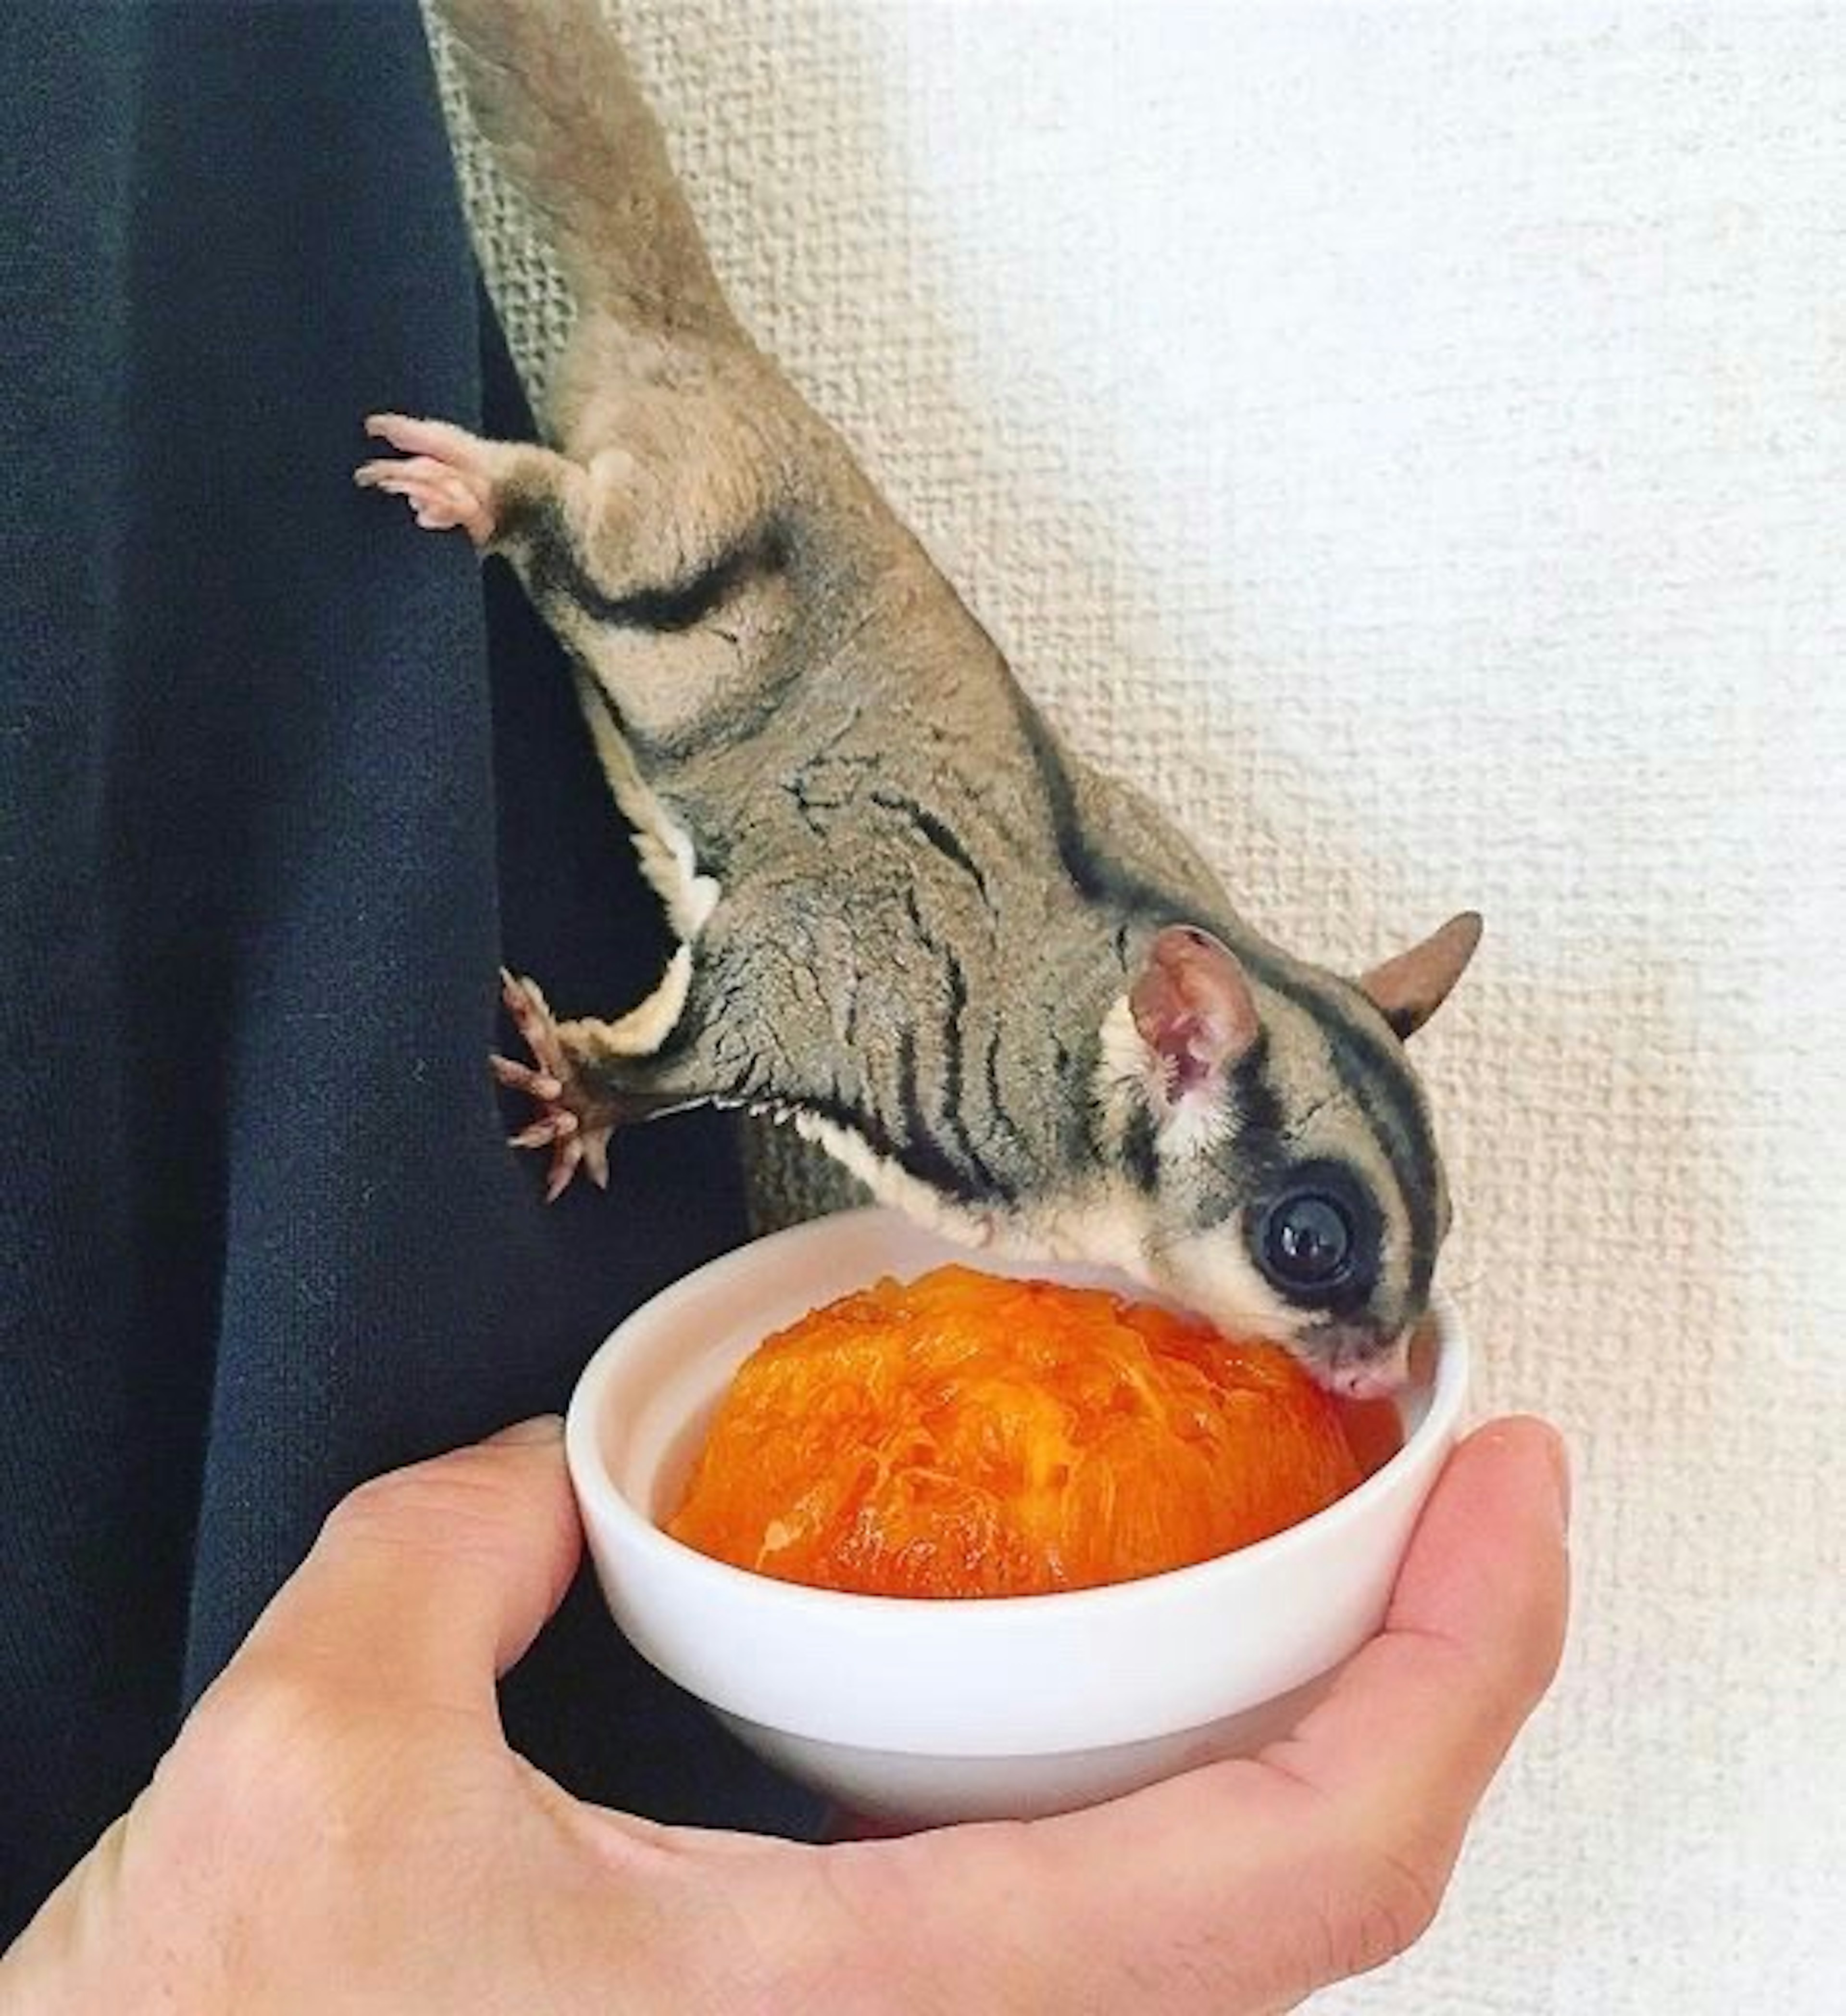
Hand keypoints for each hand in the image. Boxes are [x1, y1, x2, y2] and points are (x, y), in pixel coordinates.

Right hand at [1, 1411, 1567, 2013]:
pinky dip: (1182, 1773)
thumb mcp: (311, 1758)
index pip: (1300, 1865)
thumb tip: (544, 1480)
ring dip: (1321, 1712)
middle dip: (1436, 1661)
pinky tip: (1122, 1665)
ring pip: (1232, 1916)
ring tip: (1320, 1535)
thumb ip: (449, 1556)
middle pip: (1326, 1889)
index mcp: (882, 2002)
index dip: (1461, 1666)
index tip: (1509, 1488)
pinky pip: (1109, 1919)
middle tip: (1441, 1472)